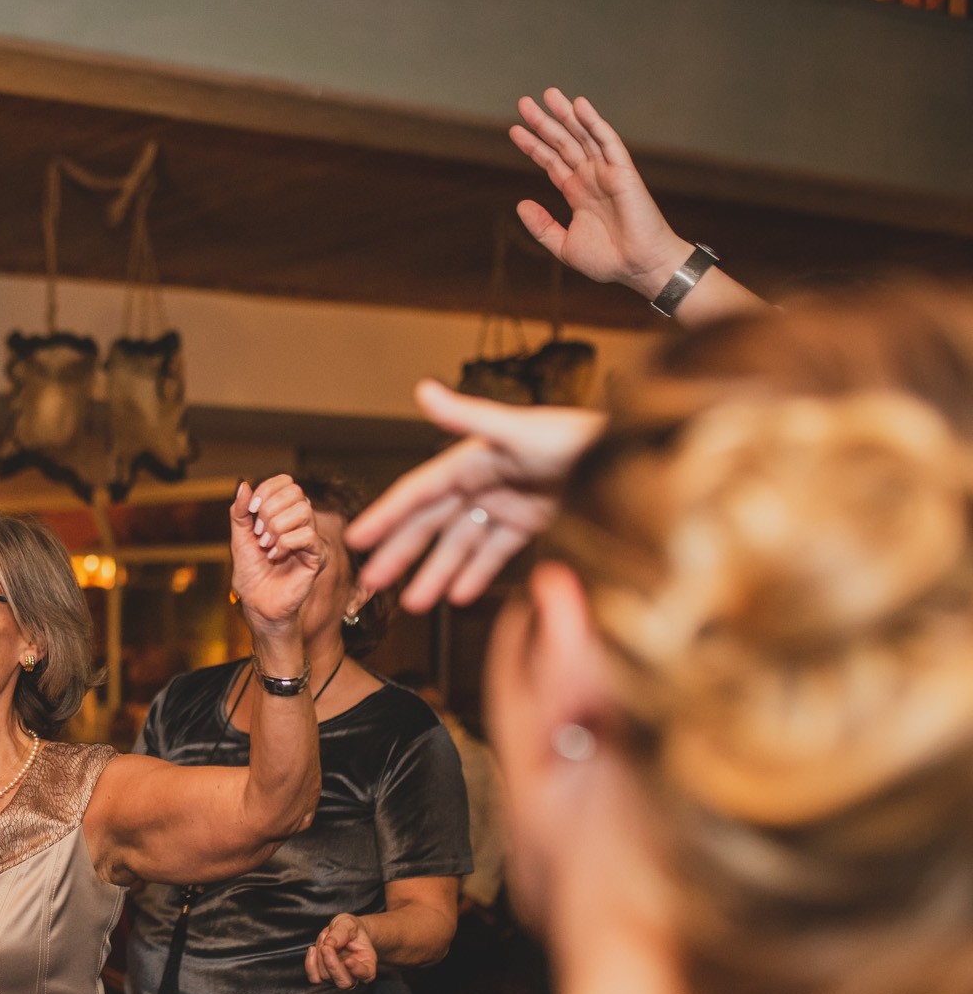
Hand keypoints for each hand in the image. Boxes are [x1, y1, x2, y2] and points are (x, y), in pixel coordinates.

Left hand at [228, 476, 326, 641]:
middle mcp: (301, 522)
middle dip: (269, 511)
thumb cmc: (251, 574)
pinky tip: (276, 556)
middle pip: (296, 492)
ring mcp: (311, 538)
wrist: (257, 603)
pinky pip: (307, 535)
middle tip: (259, 535)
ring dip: (276, 527)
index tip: (251, 511)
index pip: (286, 482)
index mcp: (285, 513)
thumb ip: (240, 512)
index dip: (267, 491)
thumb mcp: (239, 537)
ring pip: (303, 510)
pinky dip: (286, 543)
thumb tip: (243, 485)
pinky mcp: (318, 556)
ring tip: (266, 546)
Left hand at [306, 913, 377, 988]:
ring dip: (320, 957)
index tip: (348, 961)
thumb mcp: (348, 923)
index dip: (357, 970)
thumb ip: (341, 932)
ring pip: (326, 977)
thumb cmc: (350, 929)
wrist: (344, 932)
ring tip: (325, 938)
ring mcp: (338, 978)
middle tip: (326, 946)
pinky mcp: (324, 977)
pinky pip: (315, 978)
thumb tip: (330, 943)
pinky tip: (313, 950)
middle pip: (343, 982)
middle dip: (332, 965)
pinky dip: (310, 964)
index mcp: (367, 963)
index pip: (365, 975)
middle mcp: (354, 975)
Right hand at [347, 380, 602, 610]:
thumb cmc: (582, 438)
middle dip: (402, 554)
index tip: (357, 539)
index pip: (418, 493)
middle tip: (372, 583)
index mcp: (473, 460)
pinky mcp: (533, 520)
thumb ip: (470, 414)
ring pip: (460, 545)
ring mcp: (507, 503)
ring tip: (415, 603)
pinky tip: (459, 596)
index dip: (386, 516)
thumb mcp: (522, 430)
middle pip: (432, 524)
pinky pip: (495, 552)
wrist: (637, 460)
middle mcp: (485, 482)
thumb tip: (424, 390)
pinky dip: (477, 573)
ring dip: (437, 572)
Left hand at [510, 88, 686, 297]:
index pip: (551, 161)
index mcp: (577, 193)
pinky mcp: (623, 171)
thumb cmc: (608, 260)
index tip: (514, 130)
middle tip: (523, 102)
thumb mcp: (563, 245)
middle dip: (544, 123)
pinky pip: (607, 141)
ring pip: (582, 136)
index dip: (534, 145)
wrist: (639, 267)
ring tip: (548, 94)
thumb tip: (520, 203)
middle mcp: (591, 177)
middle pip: (563, 143)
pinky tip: (579, 105)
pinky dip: (594, 122)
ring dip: (566, 115)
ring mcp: (607, 172)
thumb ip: (542, 225)